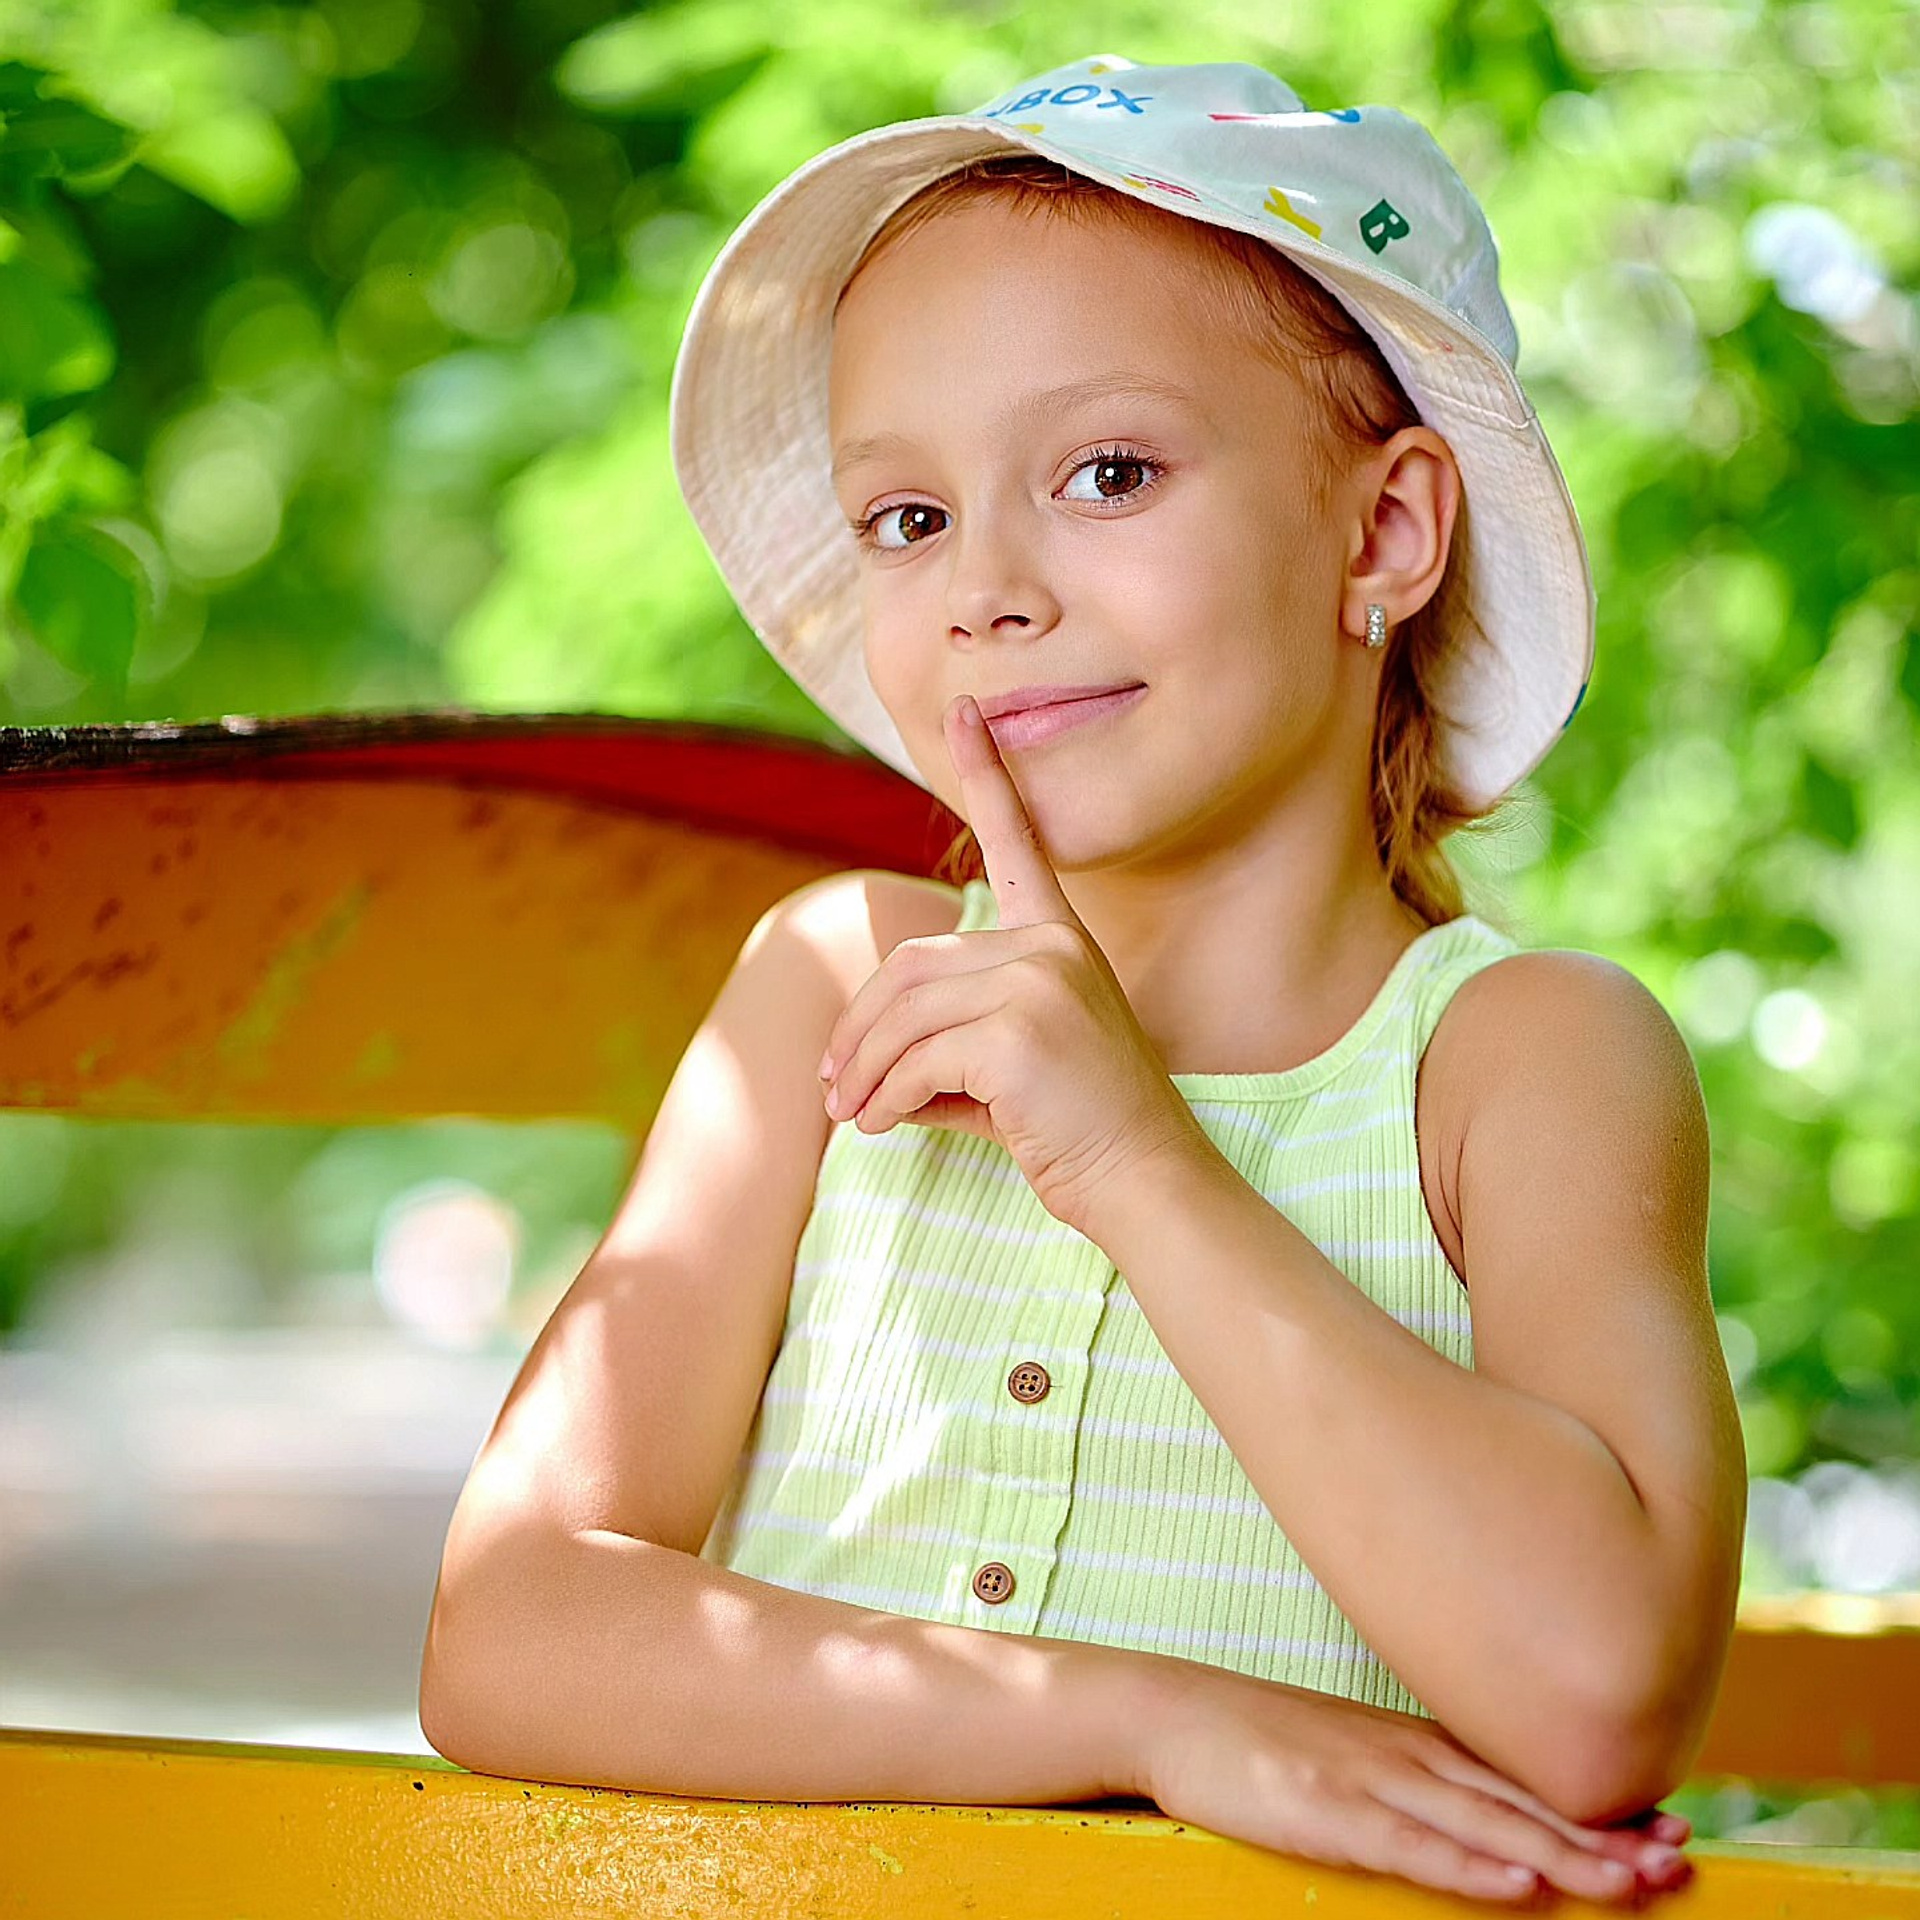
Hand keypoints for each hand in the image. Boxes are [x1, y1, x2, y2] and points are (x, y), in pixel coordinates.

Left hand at [818, 693, 1210, 1235]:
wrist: (1142, 1179)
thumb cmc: (1074, 1129)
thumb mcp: (1007, 1065)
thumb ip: (943, 1039)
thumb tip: (848, 1064)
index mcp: (1058, 939)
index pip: (1018, 844)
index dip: (987, 774)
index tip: (964, 710)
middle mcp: (1050, 946)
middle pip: (912, 967)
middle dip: (860, 1030)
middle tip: (832, 1088)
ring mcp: (1039, 981)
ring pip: (905, 1014)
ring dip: (862, 1071)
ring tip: (848, 1116)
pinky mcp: (1020, 1028)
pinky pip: (916, 1058)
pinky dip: (884, 1098)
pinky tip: (880, 1127)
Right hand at [1137, 1663, 1695, 1906]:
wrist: (1177, 1711)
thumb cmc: (1264, 1739)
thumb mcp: (1352, 1752)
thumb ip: (1417, 1780)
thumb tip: (1482, 1820)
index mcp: (1419, 1745)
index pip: (1527, 1783)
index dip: (1600, 1810)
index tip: (1672, 1829)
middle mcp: (1409, 1757)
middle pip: (1524, 1806)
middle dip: (1606, 1839)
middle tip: (1682, 1862)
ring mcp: (1370, 1781)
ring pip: (1484, 1826)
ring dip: (1564, 1858)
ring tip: (1632, 1881)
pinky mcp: (1326, 1810)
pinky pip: (1410, 1846)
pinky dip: (1468, 1869)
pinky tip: (1515, 1887)